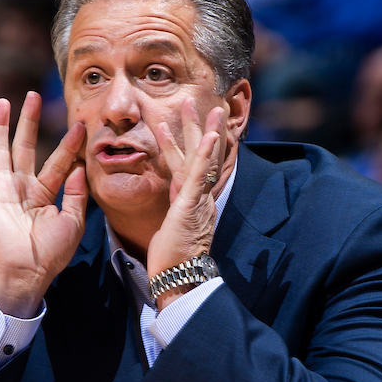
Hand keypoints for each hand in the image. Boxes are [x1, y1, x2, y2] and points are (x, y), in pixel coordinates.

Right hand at [0, 92, 87, 316]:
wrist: (25, 270)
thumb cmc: (51, 253)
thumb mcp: (74, 222)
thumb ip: (76, 193)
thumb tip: (78, 166)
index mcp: (44, 195)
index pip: (57, 162)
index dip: (68, 145)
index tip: (80, 126)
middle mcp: (22, 187)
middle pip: (26, 147)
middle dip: (30, 122)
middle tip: (34, 96)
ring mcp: (2, 188)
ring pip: (1, 149)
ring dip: (1, 125)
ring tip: (4, 101)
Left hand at [148, 99, 225, 306]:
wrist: (177, 278)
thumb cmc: (172, 259)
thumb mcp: (172, 227)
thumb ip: (177, 210)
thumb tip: (176, 202)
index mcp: (192, 200)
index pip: (190, 165)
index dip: (184, 143)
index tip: (174, 123)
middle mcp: (200, 196)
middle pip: (202, 156)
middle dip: (200, 128)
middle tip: (198, 102)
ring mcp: (198, 199)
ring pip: (204, 160)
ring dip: (205, 131)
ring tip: (206, 107)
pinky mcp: (193, 205)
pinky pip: (200, 176)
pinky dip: (205, 154)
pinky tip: (209, 135)